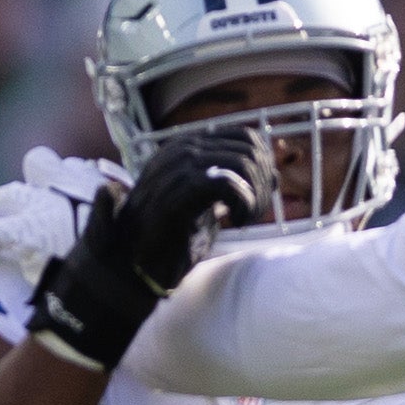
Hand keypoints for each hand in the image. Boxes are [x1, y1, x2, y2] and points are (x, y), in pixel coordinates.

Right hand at [30, 122, 266, 370]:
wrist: (127, 267)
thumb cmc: (167, 240)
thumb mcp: (205, 205)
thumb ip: (235, 185)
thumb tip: (276, 174)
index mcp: (187, 147)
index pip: (247, 137)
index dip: (263, 167)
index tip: (256, 198)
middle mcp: (181, 149)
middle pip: (250, 149)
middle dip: (262, 183)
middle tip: (250, 214)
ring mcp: (177, 168)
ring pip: (243, 163)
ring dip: (255, 195)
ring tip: (242, 219)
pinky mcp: (177, 192)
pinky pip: (229, 183)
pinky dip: (243, 203)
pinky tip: (234, 221)